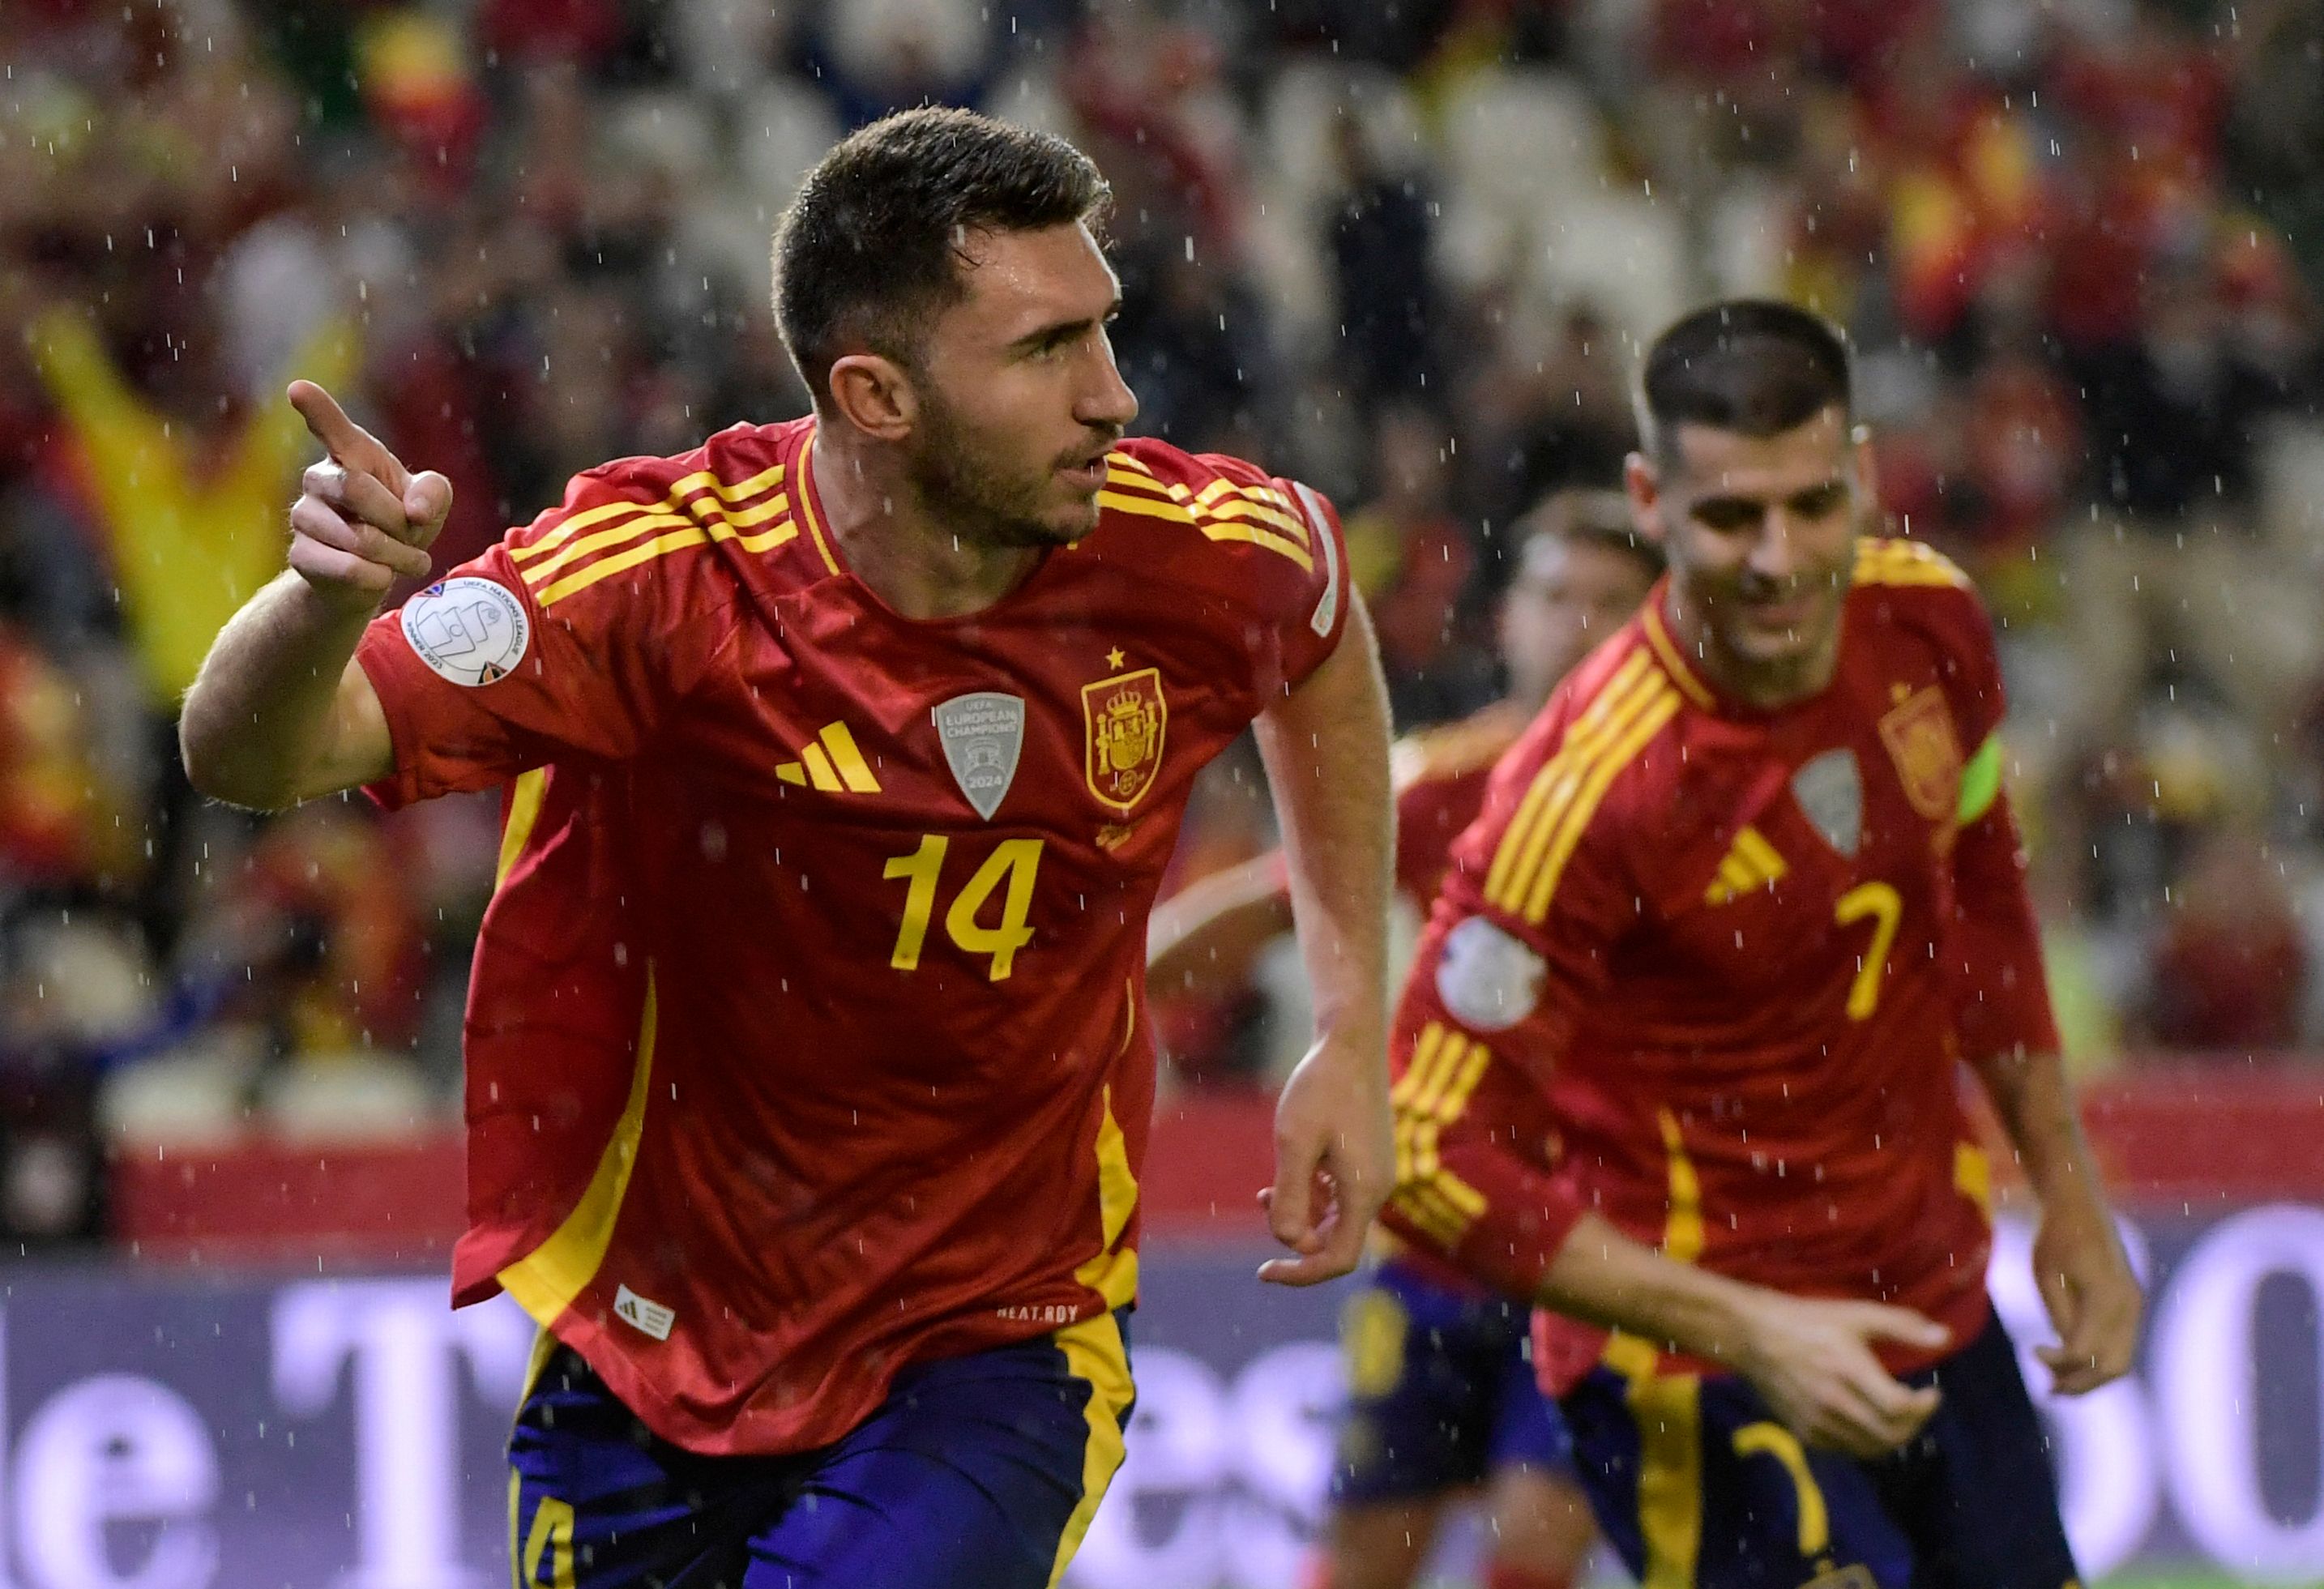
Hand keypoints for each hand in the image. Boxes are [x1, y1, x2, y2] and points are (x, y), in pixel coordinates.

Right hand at [285, 380, 450, 607]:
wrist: (377, 573)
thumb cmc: (401, 524)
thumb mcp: (431, 503)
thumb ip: (433, 492)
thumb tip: (416, 511)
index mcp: (350, 455)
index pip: (330, 426)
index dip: (316, 408)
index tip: (298, 389)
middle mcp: (319, 479)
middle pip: (356, 488)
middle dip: (397, 519)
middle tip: (411, 533)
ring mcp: (304, 516)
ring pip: (358, 537)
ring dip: (397, 556)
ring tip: (404, 559)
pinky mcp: (301, 555)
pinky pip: (349, 569)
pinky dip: (378, 578)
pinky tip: (380, 575)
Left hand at [1256, 1029, 1391, 1285]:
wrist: (1350, 1043)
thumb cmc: (1321, 1088)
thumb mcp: (1294, 1141)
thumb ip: (1290, 1195)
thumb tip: (1287, 1241)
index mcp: (1363, 1191)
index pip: (1337, 1259)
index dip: (1300, 1273)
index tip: (1262, 1271)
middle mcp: (1377, 1189)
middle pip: (1335, 1241)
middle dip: (1295, 1235)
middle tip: (1263, 1201)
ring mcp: (1375, 1174)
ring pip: (1335, 1217)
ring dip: (1301, 1212)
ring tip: (1266, 1190)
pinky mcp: (1368, 1160)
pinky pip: (1339, 1195)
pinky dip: (1313, 1195)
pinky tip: (1286, 1177)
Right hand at [1733, 1292, 1950, 1457]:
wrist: (1753, 1336)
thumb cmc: (1809, 1320)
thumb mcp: (1857, 1314)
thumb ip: (1903, 1325)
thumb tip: (1945, 1337)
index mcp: (1849, 1370)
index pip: (1899, 1407)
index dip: (1925, 1406)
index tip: (1933, 1392)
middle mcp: (1834, 1402)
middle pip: (1890, 1434)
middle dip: (1916, 1424)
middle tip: (1920, 1407)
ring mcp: (1817, 1421)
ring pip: (1871, 1448)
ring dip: (1894, 1437)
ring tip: (1899, 1417)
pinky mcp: (1804, 1433)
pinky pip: (1847, 1450)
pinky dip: (1867, 1443)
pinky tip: (1869, 1422)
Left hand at [2031, 1197, 2141, 1394]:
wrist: (2081, 1210)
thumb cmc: (2056, 1239)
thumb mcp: (2046, 1276)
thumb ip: (2060, 1316)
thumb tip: (2067, 1354)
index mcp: (2106, 1298)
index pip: (2084, 1350)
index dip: (2058, 1362)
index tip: (2032, 1352)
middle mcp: (2129, 1306)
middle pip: (2112, 1367)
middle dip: (2081, 1384)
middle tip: (2050, 1389)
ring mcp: (2135, 1307)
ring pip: (2122, 1362)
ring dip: (2092, 1377)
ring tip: (2058, 1383)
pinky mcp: (2132, 1307)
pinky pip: (2122, 1346)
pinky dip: (2099, 1362)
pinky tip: (2071, 1363)